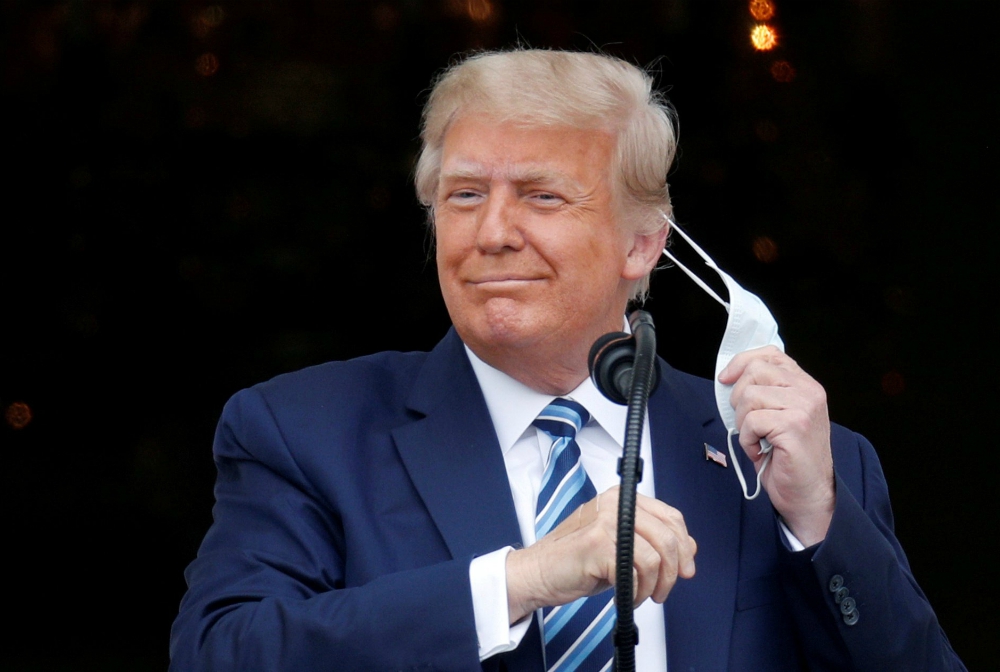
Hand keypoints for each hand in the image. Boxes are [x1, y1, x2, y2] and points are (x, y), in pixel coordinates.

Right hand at [505, 487, 696, 623]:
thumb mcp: (622, 546)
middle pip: (668, 537)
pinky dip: (635, 592)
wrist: (538, 572)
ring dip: (653, 586)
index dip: (684, 546)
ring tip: (640, 596)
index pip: (671, 516)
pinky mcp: (598, 543)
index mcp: (622, 499)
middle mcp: (614, 503)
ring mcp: (606, 521)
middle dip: (673, 572)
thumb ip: (652, 541)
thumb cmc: (577, 560)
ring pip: (655, 557)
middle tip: (663, 591)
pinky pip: (636, 572)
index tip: (686, 569)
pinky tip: (624, 597)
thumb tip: (689, 548)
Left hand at [718, 345, 834, 545]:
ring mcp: (804, 407)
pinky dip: (747, 439)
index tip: (726, 379)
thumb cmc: (788, 457)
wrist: (808, 493)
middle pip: (754, 372)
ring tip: (757, 439)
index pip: (769, 354)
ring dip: (743, 423)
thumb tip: (729, 377)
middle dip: (738, 398)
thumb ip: (764, 391)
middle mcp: (808, 391)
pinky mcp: (795, 426)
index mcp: (805, 384)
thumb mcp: (777, 415)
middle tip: (748, 423)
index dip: (741, 363)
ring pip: (749, 397)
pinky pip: (752, 421)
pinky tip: (760, 451)